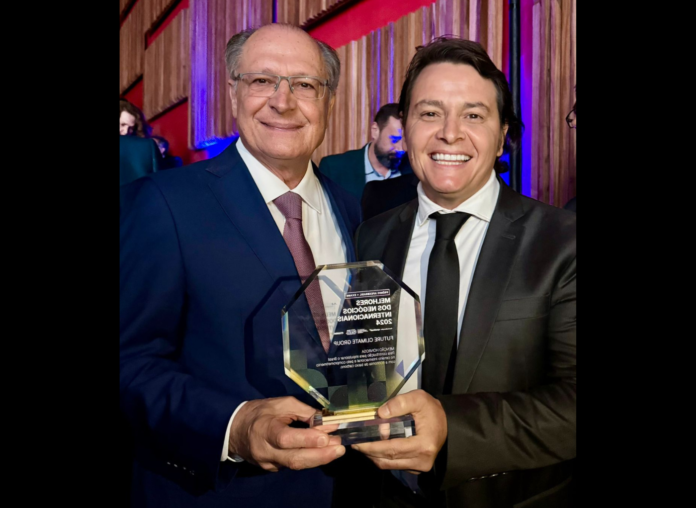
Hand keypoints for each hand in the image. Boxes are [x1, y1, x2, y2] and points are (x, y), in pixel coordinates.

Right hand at [229, 396, 344, 471]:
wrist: (234, 429)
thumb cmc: (260, 412)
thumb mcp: (281, 403)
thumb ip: (304, 412)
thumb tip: (327, 422)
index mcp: (265, 430)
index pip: (287, 439)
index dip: (308, 440)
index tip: (328, 436)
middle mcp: (265, 451)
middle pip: (295, 459)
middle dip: (321, 455)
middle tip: (340, 448)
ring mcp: (268, 463)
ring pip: (296, 465)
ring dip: (319, 459)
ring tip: (337, 451)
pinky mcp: (271, 469)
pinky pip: (292, 466)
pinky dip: (309, 460)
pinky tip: (322, 454)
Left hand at [351, 390, 446, 473]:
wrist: (446, 423)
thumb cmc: (432, 411)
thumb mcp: (419, 398)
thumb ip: (400, 403)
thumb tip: (381, 414)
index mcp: (423, 445)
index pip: (392, 449)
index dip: (373, 446)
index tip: (357, 441)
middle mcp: (422, 461)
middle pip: (388, 459)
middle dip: (368, 451)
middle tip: (353, 442)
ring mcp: (419, 467)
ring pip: (389, 465)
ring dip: (373, 455)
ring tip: (360, 443)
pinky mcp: (415, 468)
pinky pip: (394, 465)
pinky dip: (381, 457)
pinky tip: (373, 446)